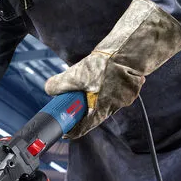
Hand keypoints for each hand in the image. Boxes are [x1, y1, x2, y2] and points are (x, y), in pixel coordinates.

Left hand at [45, 0, 180, 138]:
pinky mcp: (130, 87)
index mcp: (101, 109)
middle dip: (81, 108)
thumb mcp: (76, 74)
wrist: (130, 50)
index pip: (83, 128)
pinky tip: (101, 74)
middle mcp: (114, 107)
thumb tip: (49, 89)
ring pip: (103, 101)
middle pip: (93, 114)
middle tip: (71, 100)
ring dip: (93, 95)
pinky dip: (103, 86)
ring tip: (87, 81)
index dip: (72, 129)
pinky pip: (113, 91)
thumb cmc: (106, 65)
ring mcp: (124, 98)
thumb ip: (59, 84)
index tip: (63, 129)